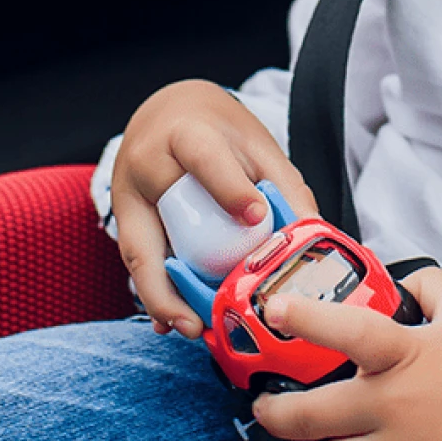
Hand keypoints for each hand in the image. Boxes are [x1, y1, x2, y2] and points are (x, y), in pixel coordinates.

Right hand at [111, 79, 317, 337]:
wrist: (170, 111)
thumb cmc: (218, 129)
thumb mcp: (255, 144)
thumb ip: (283, 186)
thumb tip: (314, 236)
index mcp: (184, 134)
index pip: (204, 159)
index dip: (229, 188)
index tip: (256, 216)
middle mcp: (146, 166)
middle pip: (151, 224)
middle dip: (169, 281)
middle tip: (199, 318)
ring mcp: (130, 196)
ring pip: (138, 253)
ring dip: (161, 298)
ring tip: (190, 329)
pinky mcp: (127, 218)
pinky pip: (140, 261)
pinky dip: (157, 292)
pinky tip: (174, 322)